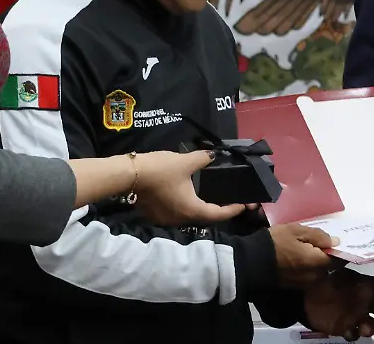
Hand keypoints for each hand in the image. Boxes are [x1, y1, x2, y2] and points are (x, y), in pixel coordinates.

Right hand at [131, 150, 245, 225]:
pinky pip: (177, 213)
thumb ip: (202, 159)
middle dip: (219, 210)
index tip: (245, 204)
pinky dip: (187, 207)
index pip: (218, 214)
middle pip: (205, 218)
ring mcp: (167, 219)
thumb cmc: (160, 170)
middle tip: (230, 201)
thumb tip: (213, 155)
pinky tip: (188, 196)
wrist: (129, 175)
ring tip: (211, 198)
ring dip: (202, 209)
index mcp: (192, 210)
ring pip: (190, 216)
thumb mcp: (185, 161)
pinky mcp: (157, 215)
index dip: (233, 210)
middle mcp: (181, 219)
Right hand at [270, 223, 338, 287]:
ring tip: (303, 248)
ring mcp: (305, 284)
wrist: (251, 262)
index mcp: (317, 262)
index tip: (332, 240)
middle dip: (324, 254)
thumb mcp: (296, 231)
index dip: (337, 249)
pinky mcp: (296, 286)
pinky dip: (306, 267)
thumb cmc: (275, 243)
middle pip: (328, 265)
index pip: (338, 258)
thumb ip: (318, 236)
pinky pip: (308, 275)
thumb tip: (336, 241)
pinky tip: (296, 258)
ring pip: (318, 271)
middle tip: (314, 241)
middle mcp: (315, 276)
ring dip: (314, 261)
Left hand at [303, 269, 373, 340]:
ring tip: (364, 327)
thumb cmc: (323, 281)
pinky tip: (349, 331)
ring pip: (372, 323)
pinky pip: (354, 333)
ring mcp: (355, 315)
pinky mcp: (345, 326)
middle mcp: (364, 300)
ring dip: (372, 326)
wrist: (305, 297)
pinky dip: (353, 334)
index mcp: (364, 284)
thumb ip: (343, 264)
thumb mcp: (334, 271)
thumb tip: (348, 250)